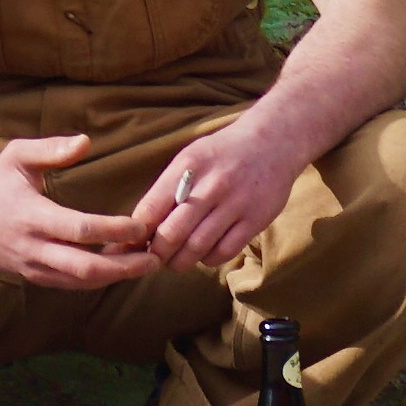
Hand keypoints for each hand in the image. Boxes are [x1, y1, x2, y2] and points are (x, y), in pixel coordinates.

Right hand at [0, 130, 164, 289]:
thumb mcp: (17, 154)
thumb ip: (51, 149)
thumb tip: (86, 142)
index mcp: (31, 215)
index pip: (81, 229)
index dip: (115, 230)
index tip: (141, 225)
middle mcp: (32, 247)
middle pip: (86, 268)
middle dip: (125, 267)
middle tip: (155, 258)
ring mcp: (32, 266)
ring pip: (81, 282)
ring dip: (116, 276)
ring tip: (144, 264)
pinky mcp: (33, 277)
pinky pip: (71, 284)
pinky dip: (98, 279)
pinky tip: (118, 268)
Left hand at [132, 122, 295, 273]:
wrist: (272, 143)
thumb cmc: (223, 153)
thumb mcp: (190, 158)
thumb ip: (168, 188)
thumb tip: (141, 224)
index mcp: (187, 166)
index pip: (151, 208)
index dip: (137, 233)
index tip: (133, 244)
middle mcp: (210, 185)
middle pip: (172, 233)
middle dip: (158, 253)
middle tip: (154, 259)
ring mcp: (235, 204)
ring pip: (198, 247)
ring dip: (181, 261)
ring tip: (175, 262)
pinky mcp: (255, 220)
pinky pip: (225, 251)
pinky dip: (209, 259)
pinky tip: (204, 254)